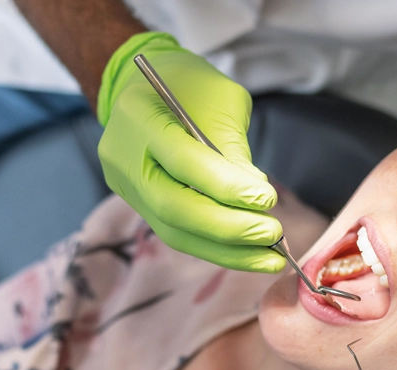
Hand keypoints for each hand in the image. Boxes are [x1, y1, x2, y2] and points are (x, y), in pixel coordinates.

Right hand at [97, 32, 284, 272]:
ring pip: (174, 231)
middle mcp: (123, 157)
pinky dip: (214, 246)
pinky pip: (176, 232)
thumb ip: (233, 149)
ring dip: (227, 250)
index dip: (226, 187)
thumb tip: (257, 201)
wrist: (142, 85)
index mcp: (140, 117)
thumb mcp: (220, 100)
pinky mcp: (135, 203)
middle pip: (173, 207)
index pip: (184, 162)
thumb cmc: (188, 84)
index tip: (267, 200)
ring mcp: (125, 185)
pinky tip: (247, 253)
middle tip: (272, 234)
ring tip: (269, 257)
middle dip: (228, 228)